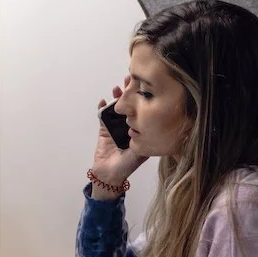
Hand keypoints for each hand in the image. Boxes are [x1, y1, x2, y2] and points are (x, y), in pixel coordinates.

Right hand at [92, 77, 147, 195]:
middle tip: (131, 81)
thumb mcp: (142, 150)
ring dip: (117, 98)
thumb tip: (155, 123)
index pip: (143, 110)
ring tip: (118, 88)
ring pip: (117, 108)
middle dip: (130, 93)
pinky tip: (102, 101)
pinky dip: (101, 108)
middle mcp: (129, 126)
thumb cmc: (127, 166)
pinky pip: (102, 116)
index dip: (144, 99)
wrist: (109, 175)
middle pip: (130, 105)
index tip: (146, 87)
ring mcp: (116, 127)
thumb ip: (145, 138)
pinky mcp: (104, 130)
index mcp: (140, 130)